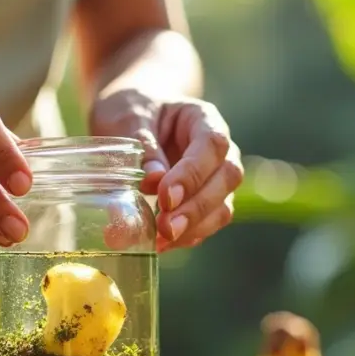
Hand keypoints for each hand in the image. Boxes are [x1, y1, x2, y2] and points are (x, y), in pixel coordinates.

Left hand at [90, 89, 243, 251]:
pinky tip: (159, 246)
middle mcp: (218, 150)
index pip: (212, 145)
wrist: (130, 118)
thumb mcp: (128, 116)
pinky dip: (186, 238)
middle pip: (226, 179)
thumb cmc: (130, 109)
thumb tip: (153, 180)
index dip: (193, 173)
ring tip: (160, 242)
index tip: (166, 196)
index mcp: (203, 119)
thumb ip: (141, 144)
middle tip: (166, 228)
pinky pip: (206, 224)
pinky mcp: (203, 202)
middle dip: (197, 207)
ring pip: (222, 207)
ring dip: (195, 228)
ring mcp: (214, 178)